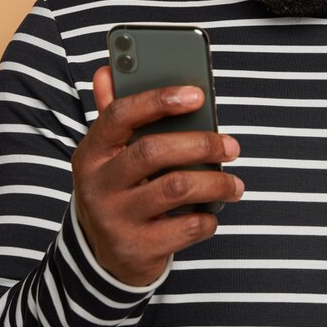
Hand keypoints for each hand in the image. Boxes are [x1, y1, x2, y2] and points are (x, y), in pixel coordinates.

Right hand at [71, 65, 242, 286]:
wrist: (104, 257)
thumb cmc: (118, 191)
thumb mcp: (109, 156)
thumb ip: (114, 114)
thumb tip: (108, 69)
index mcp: (91, 152)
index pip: (119, 115)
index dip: (158, 100)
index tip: (197, 95)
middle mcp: (98, 184)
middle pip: (153, 151)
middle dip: (201, 144)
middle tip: (231, 145)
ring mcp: (115, 219)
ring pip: (176, 188)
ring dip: (216, 182)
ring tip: (234, 183)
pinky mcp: (137, 248)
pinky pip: (186, 227)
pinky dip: (208, 218)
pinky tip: (213, 212)